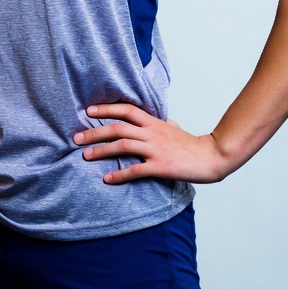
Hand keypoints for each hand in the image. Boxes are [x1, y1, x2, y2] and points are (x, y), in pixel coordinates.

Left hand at [73, 103, 231, 184]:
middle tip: (76, 137)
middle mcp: (151, 133)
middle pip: (118, 128)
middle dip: (95, 132)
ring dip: (101, 151)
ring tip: (85, 156)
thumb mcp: (174, 128)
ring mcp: (155, 149)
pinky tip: (107, 179)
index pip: (126, 110)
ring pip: (123, 146)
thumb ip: (161, 123)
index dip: (106, 109)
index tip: (88, 111)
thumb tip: (157, 120)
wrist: (211, 157)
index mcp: (153, 123)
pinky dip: (120, 174)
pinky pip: (136, 170)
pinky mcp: (160, 166)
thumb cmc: (191, 144)